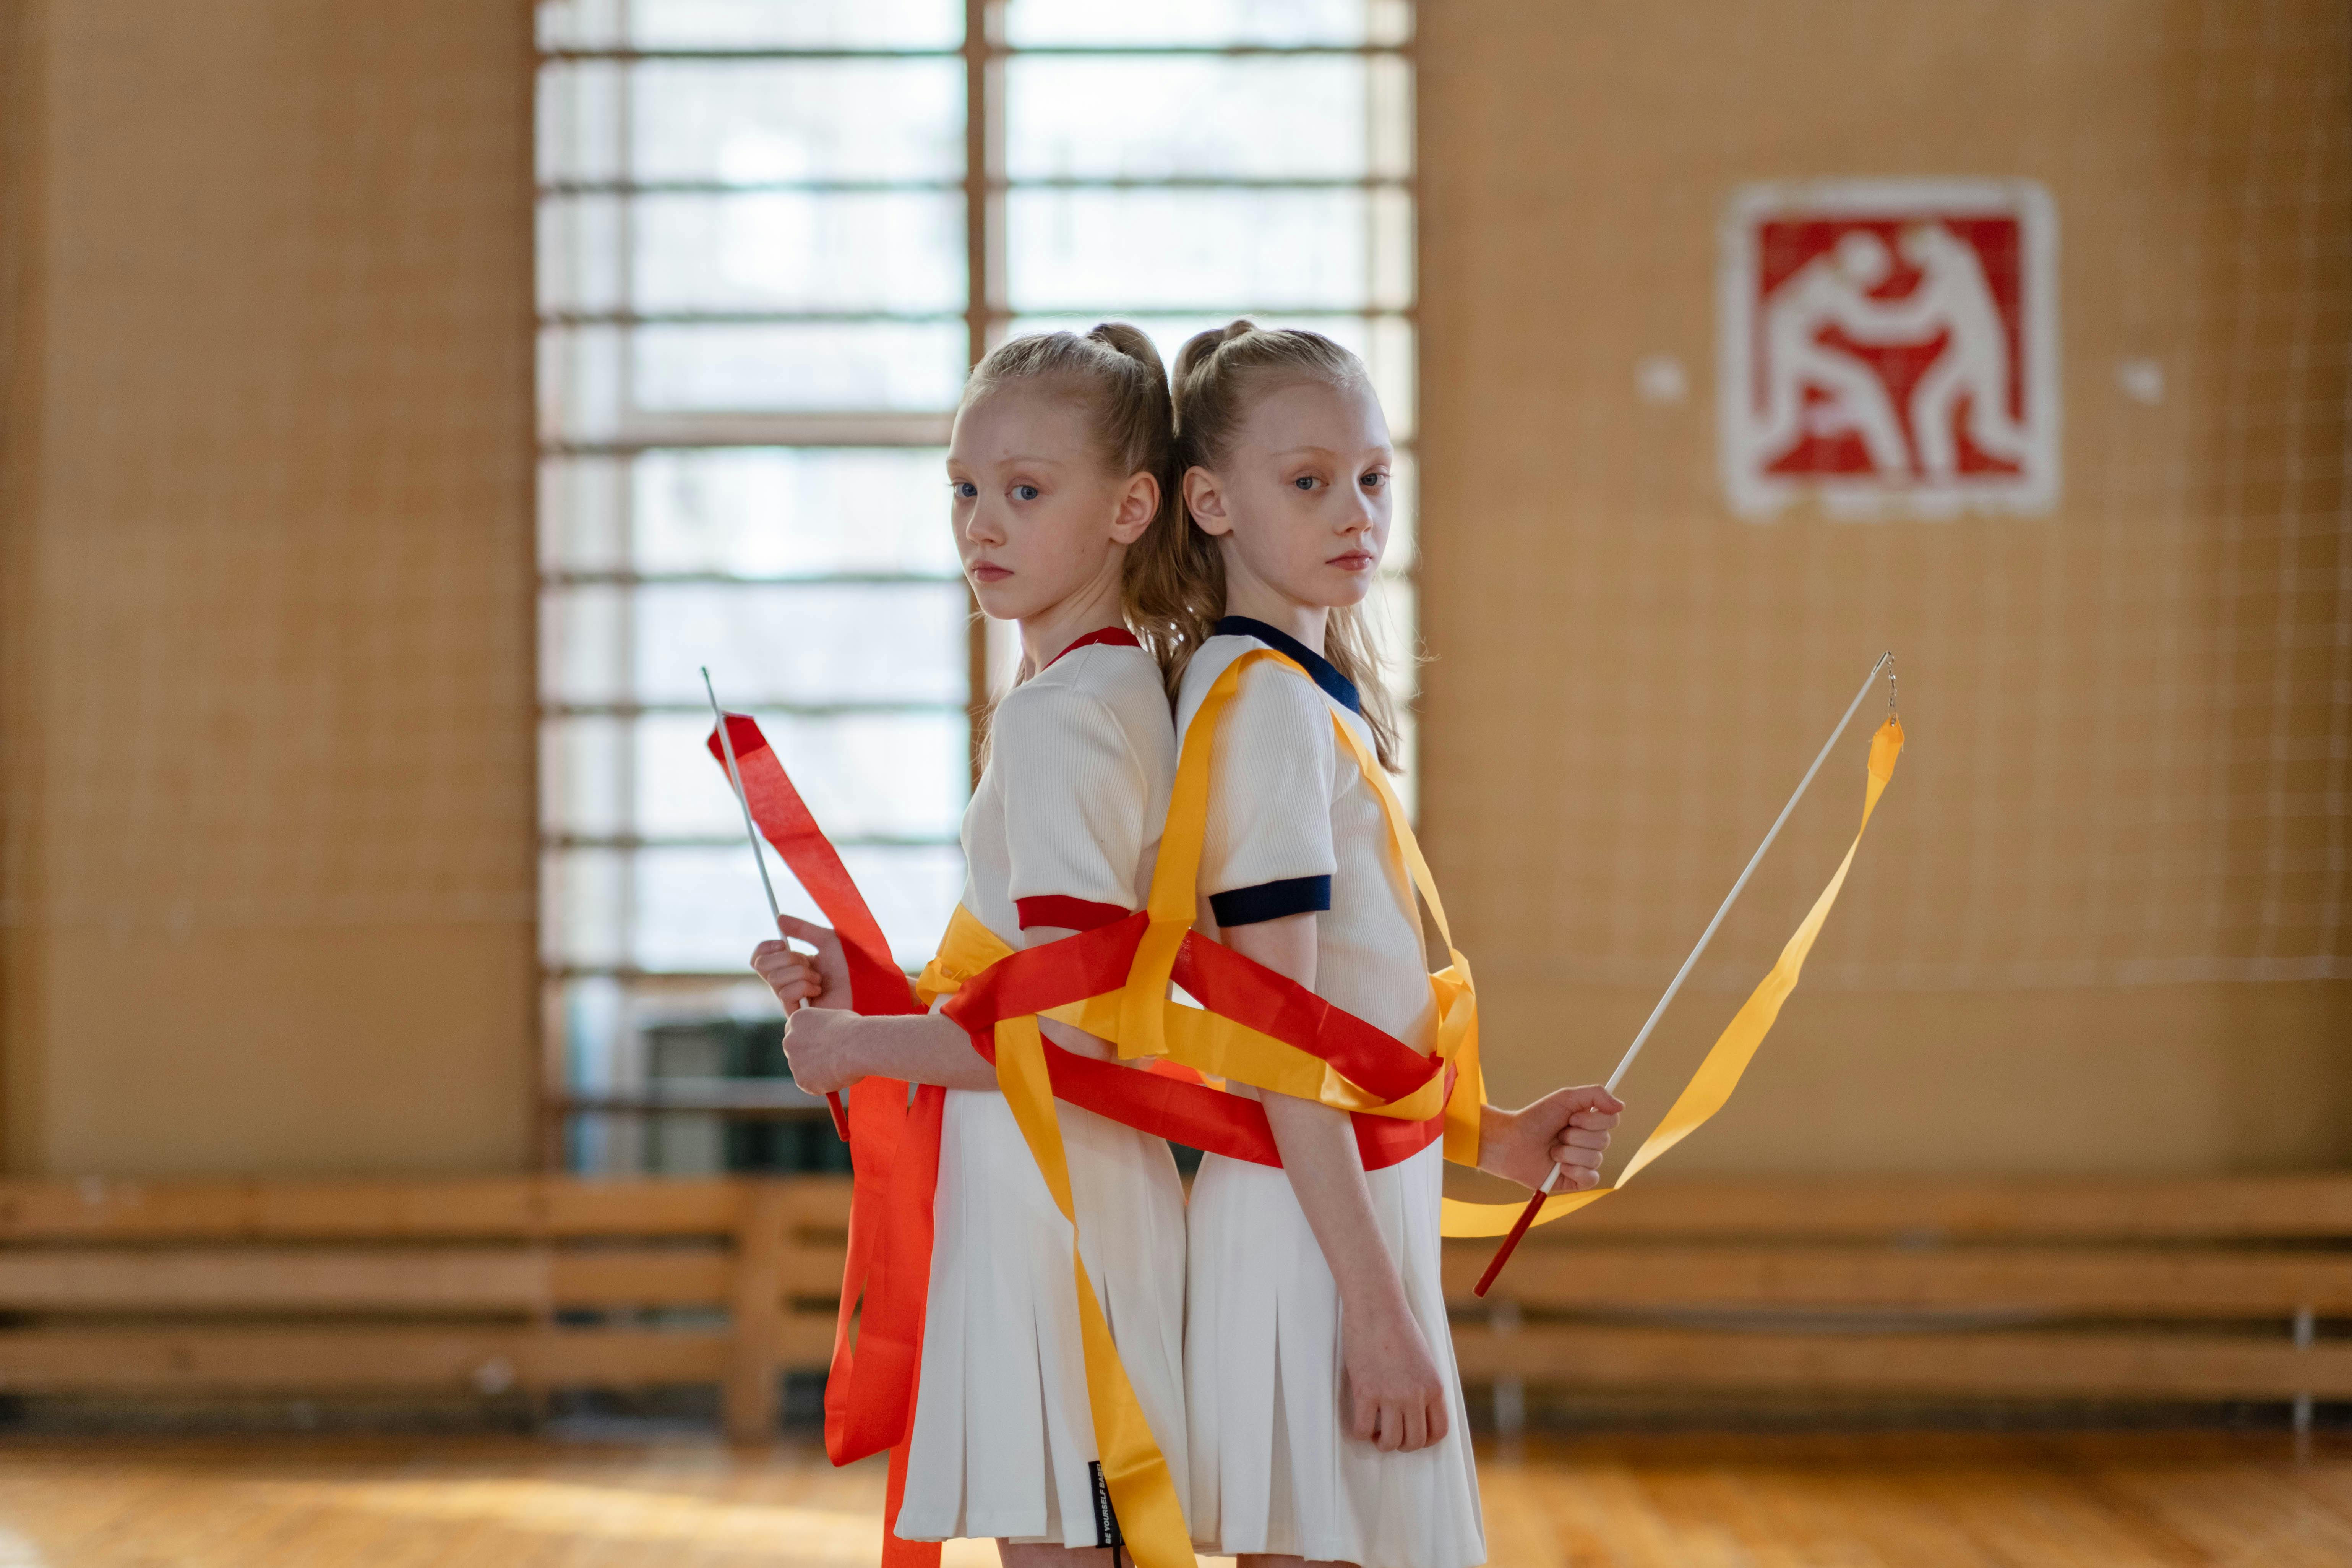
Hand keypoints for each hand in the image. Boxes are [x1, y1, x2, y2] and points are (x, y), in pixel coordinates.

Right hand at [749, 913, 850, 1012]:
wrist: (862, 992)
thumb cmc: (847, 970)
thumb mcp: (828, 941)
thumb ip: (804, 929)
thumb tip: (779, 918)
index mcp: (787, 967)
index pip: (758, 958)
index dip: (764, 947)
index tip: (783, 942)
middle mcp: (783, 983)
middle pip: (760, 965)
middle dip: (787, 958)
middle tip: (808, 963)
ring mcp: (786, 1000)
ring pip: (774, 978)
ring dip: (801, 973)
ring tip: (818, 979)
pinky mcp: (791, 1013)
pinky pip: (785, 994)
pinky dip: (804, 987)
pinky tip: (818, 991)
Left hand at [779, 1004, 868, 1095]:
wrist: (858, 1047)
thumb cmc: (854, 1030)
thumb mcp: (836, 1020)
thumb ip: (824, 1030)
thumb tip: (830, 1039)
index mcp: (798, 1020)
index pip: (796, 1032)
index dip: (807, 1041)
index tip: (817, 1047)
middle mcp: (790, 1041)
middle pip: (796, 1053)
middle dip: (809, 1059)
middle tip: (828, 1062)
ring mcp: (794, 1062)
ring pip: (805, 1071)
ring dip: (818, 1072)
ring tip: (840, 1068)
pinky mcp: (801, 1081)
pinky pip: (812, 1086)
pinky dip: (823, 1086)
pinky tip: (838, 1077)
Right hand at [1340, 1296, 1449, 1453]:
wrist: (1377, 1308)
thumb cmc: (1398, 1328)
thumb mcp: (1424, 1360)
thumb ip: (1424, 1386)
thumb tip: (1417, 1409)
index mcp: (1434, 1387)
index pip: (1439, 1431)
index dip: (1426, 1441)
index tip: (1413, 1435)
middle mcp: (1416, 1395)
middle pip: (1414, 1441)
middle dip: (1402, 1444)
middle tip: (1390, 1435)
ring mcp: (1391, 1395)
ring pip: (1390, 1441)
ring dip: (1382, 1443)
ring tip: (1375, 1433)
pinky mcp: (1366, 1392)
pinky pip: (1363, 1429)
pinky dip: (1360, 1433)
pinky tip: (1359, 1425)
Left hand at [1478, 1084, 1624, 1191]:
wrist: (1512, 1142)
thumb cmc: (1535, 1118)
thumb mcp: (1565, 1098)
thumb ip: (1595, 1095)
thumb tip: (1621, 1106)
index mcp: (1590, 1123)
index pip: (1612, 1121)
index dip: (1593, 1120)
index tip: (1572, 1117)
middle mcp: (1590, 1142)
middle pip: (1604, 1140)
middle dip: (1576, 1135)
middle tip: (1558, 1133)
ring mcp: (1584, 1162)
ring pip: (1595, 1158)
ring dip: (1569, 1152)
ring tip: (1552, 1150)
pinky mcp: (1576, 1181)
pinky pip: (1591, 1178)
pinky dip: (1574, 1171)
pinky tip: (1559, 1167)